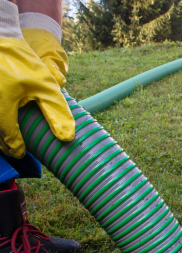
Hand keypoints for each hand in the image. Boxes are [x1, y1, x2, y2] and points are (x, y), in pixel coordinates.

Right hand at [0, 36, 74, 158]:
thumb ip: (56, 112)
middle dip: (4, 145)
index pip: (8, 138)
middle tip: (14, 151)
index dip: (16, 149)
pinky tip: (1, 123)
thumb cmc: (22, 61)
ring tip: (7, 141)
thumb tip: (67, 138)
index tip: (21, 153)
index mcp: (2, 108)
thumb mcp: (45, 86)